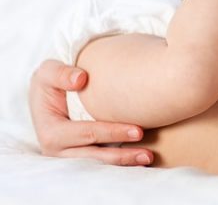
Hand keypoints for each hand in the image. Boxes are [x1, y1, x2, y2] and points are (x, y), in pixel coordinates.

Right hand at [28, 60, 152, 165]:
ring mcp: (70, 157)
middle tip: (149, 153)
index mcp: (51, 133)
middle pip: (95, 156)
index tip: (138, 131)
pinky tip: (142, 162)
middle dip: (122, 155)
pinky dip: (122, 163)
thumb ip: (60, 74)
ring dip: (125, 163)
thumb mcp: (48, 72)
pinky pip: (102, 163)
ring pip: (100, 164)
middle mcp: (59, 151)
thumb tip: (80, 79)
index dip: (112, 132)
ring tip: (149, 158)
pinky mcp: (81, 157)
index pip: (86, 133)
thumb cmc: (52, 82)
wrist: (51, 94)